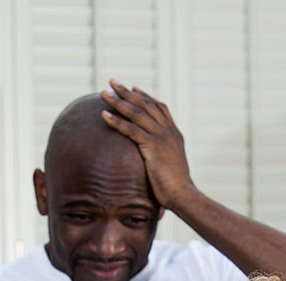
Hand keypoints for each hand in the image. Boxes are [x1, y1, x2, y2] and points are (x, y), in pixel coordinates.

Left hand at [100, 80, 193, 208]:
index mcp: (174, 134)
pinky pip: (131, 129)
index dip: (145, 97)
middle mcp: (168, 131)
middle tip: (112, 82)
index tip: (133, 89)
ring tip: (103, 94)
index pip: (159, 108)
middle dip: (127, 92)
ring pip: (137, 113)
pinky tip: (104, 115)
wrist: (182, 194)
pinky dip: (117, 121)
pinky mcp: (153, 146)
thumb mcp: (171, 166)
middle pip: (146, 105)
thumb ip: (164, 156)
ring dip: (118, 102)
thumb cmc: (176, 187)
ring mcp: (161, 137)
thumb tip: (155, 160)